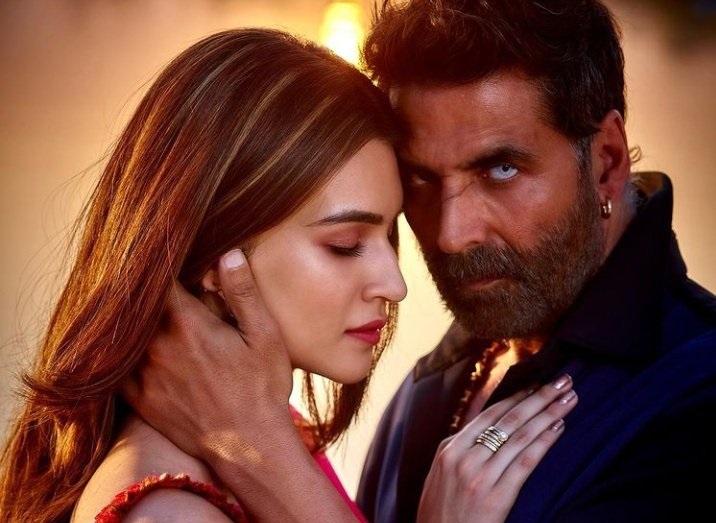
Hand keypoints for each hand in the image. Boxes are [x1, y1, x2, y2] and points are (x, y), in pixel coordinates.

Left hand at [123, 249, 293, 459]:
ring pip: (124, 333)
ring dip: (133, 318)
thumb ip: (243, 292)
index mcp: (188, 323)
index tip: (164, 255)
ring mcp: (144, 374)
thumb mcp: (264, 335)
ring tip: (142, 309)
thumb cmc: (263, 388)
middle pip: (137, 304)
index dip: (159, 263)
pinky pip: (116, 368)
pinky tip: (125, 345)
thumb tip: (228, 253)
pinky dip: (118, 352)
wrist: (250, 446)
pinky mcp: (140, 399)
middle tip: (155, 279)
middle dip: (146, 290)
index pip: (158, 280)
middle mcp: (158, 345)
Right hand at [417, 375, 577, 522]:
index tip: (538, 384)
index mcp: (450, 449)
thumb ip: (459, 450)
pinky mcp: (496, 497)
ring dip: (548, 413)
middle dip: (539, 396)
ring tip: (568, 398)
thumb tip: (482, 428)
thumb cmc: (440, 514)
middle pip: (509, 419)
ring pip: (520, 436)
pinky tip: (559, 427)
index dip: (517, 397)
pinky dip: (544, 441)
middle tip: (563, 380)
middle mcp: (464, 457)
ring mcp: (480, 476)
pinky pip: (525, 462)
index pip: (490, 414)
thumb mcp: (440, 475)